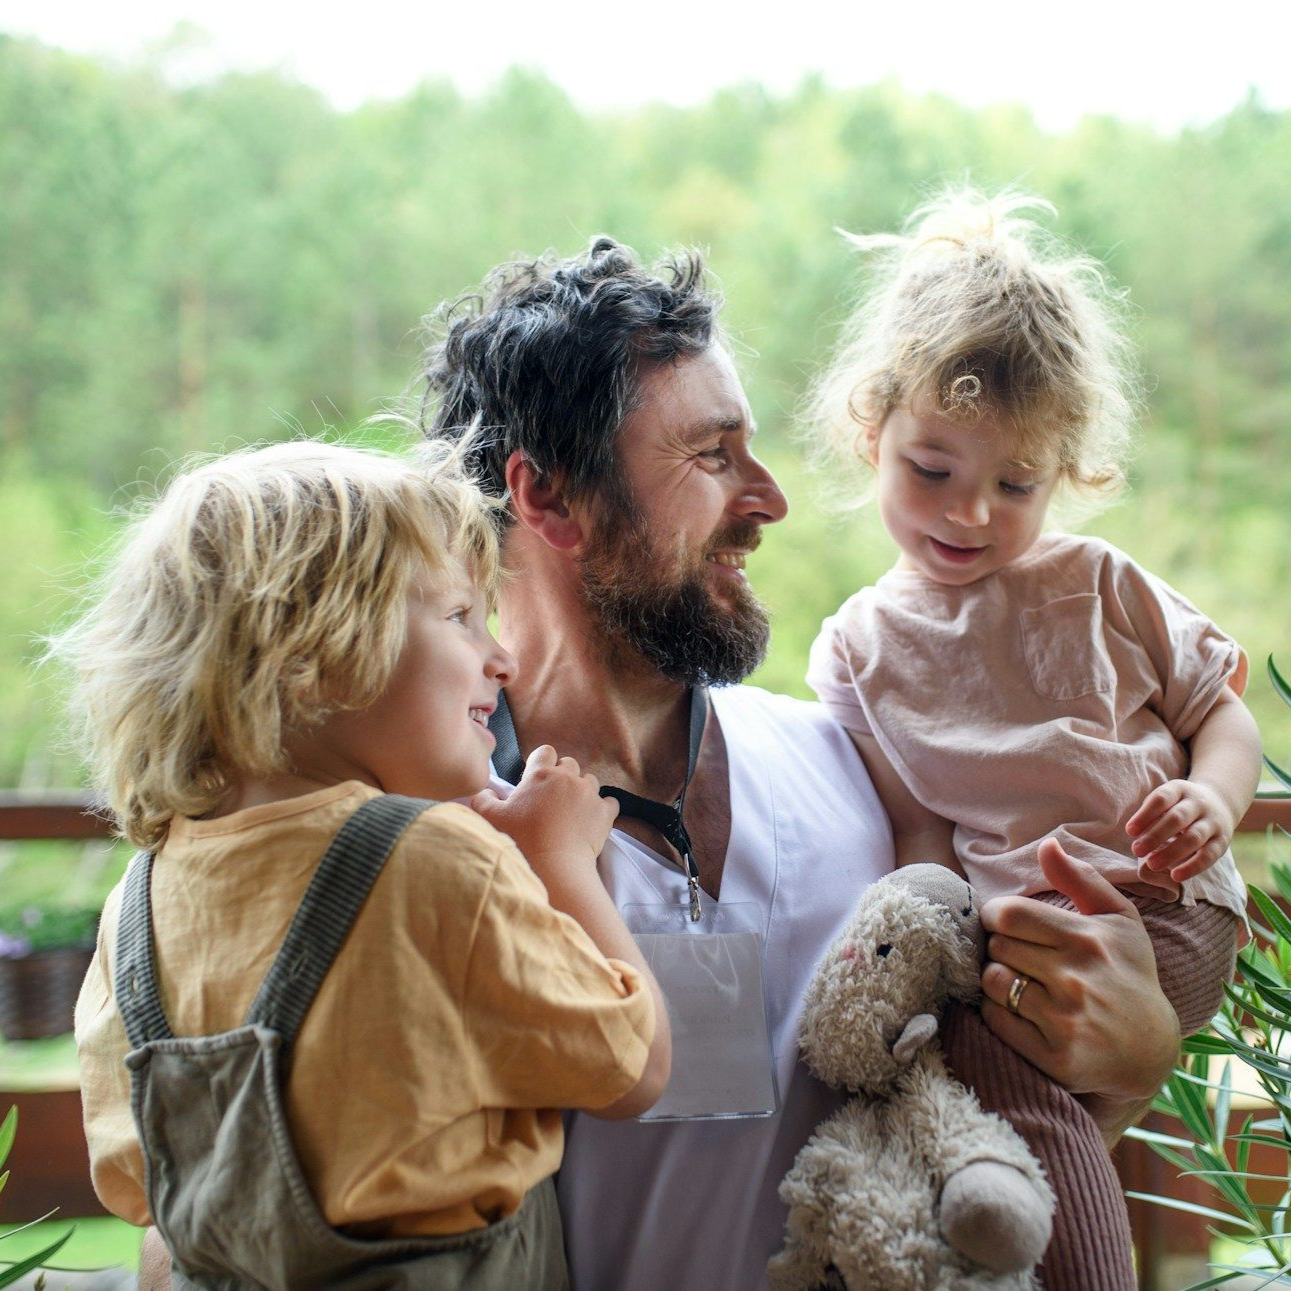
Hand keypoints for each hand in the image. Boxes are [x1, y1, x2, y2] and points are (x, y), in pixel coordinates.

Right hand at [470, 745, 618, 886]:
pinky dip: (602, 808)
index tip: (536, 781)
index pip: (545, 751)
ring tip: (571, 811)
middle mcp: (567, 777)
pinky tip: (592, 820)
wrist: (554, 866)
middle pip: (569, 764)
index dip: (541, 763)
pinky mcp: (605, 812)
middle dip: (562, 776)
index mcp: (540, 774)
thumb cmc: (521, 840)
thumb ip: (483, 799)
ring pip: (589, 780)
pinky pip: (609, 801)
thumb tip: (485, 791)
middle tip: (552, 799)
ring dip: (581, 790)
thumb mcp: (491, 818)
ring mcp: (589, 793)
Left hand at [978, 839, 1178, 1135]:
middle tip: (1018, 958)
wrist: (1150, 1049)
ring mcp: (1067, 1020)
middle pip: (997, 947)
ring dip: (997, 981)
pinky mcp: (1056, 1058)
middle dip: (999, 949)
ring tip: (1019, 983)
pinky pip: (996, 1021)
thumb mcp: (1118, 920)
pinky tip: (1021, 1013)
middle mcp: (1078, 979)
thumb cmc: (1128, 973)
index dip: (995, 916)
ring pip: (992, 982)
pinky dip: (998, 1014)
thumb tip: (1047, 844)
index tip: (1006, 925)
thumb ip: (1081, 878)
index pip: (1008, 914)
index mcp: (1088, 940)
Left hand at [1126, 778, 1234, 881]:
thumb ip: (1151, 814)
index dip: (1145, 815)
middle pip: (1177, 818)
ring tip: (1151, 865)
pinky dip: (1192, 867)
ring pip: (1193, 837)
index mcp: (1180, 790)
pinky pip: (1209, 855)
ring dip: (1171, 852)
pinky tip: (1175, 876)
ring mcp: (1213, 822)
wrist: (1220, 802)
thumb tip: (1135, 834)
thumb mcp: (1166, 801)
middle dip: (1155, 835)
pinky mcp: (1222, 841)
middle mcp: (1199, 803)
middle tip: (1136, 851)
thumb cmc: (1179, 805)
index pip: (1162, 799)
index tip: (1130, 831)